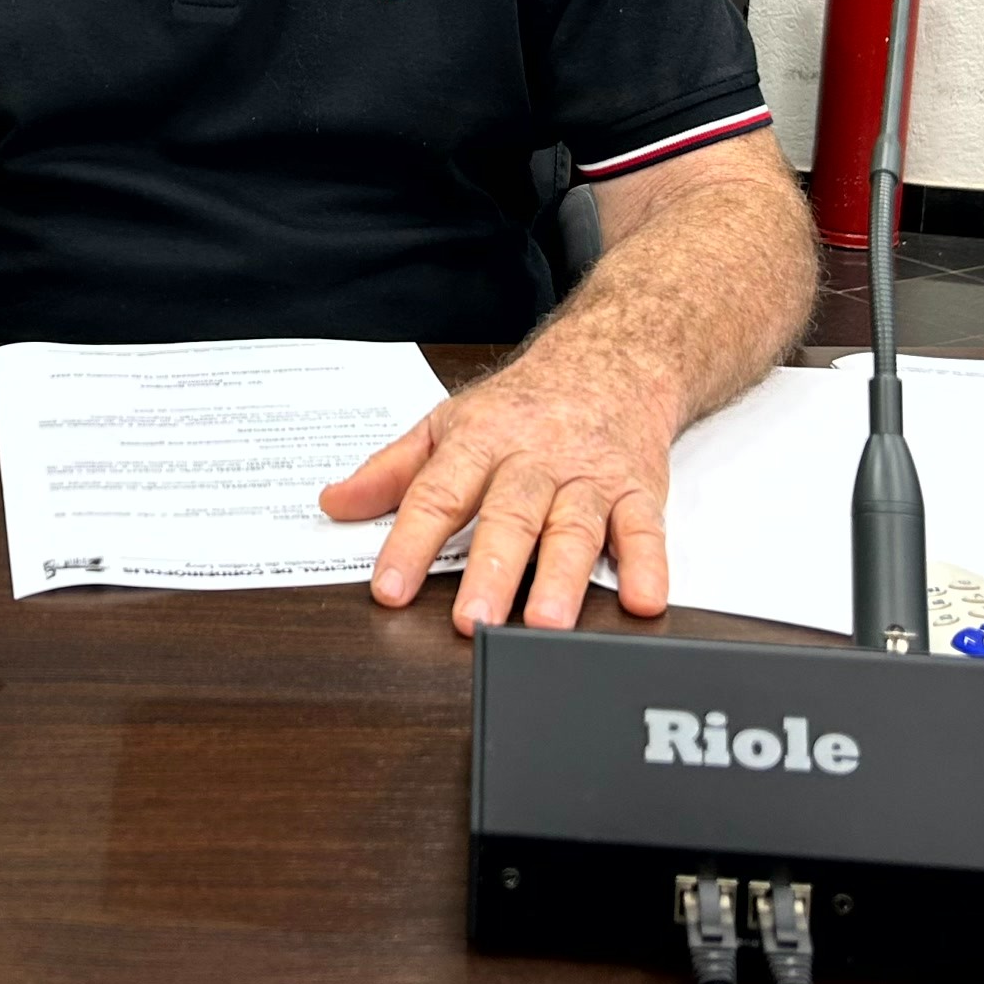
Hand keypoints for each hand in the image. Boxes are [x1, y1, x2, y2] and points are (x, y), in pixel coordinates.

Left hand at [317, 353, 675, 634]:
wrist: (612, 360)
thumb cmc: (525, 404)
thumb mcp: (448, 424)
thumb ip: (392, 470)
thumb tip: (335, 503)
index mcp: (480, 443)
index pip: (437, 494)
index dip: (410, 542)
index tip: (390, 588)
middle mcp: (534, 461)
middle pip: (510, 516)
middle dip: (492, 570)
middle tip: (474, 621)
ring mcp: (588, 478)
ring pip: (574, 528)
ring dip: (563, 578)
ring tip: (545, 623)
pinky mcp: (638, 491)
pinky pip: (645, 530)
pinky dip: (649, 565)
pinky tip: (643, 600)